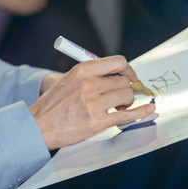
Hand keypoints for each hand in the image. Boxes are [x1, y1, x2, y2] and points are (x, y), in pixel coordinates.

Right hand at [29, 55, 155, 149]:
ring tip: (119, 107)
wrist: (38, 126)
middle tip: (121, 96)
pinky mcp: (97, 122)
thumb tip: (117, 74)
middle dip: (127, 88)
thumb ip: (91, 75)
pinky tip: (149, 109)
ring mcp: (94, 104)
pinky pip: (127, 116)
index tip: (130, 76)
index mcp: (82, 70)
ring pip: (127, 96)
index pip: (118, 62)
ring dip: (127, 102)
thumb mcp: (68, 80)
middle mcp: (89, 84)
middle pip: (124, 81)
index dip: (128, 69)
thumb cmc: (53, 104)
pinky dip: (141, 112)